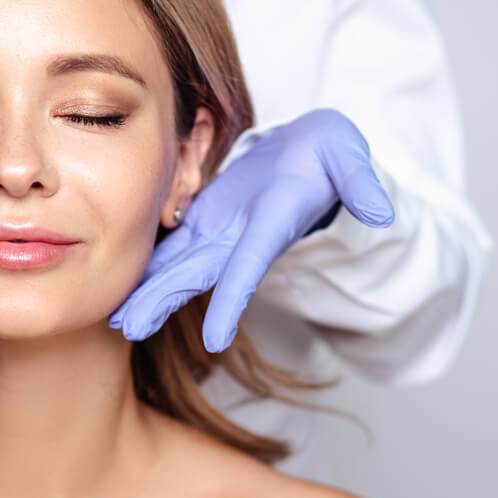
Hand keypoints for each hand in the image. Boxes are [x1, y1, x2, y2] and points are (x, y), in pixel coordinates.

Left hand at [109, 108, 394, 350]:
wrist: (310, 156)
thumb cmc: (330, 155)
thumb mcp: (350, 158)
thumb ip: (362, 183)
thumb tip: (382, 211)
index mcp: (270, 226)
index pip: (248, 267)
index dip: (232, 302)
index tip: (215, 341)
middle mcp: (240, 239)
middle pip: (198, 277)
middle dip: (164, 302)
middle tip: (129, 330)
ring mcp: (219, 232)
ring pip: (176, 266)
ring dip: (147, 292)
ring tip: (116, 320)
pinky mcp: (203, 219)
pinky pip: (169, 245)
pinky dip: (147, 265)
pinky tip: (120, 281)